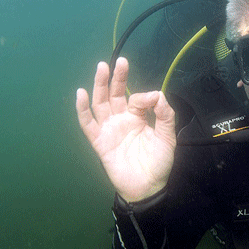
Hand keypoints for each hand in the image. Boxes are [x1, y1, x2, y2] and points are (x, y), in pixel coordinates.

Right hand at [76, 58, 175, 200]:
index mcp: (137, 118)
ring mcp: (109, 130)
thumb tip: (158, 93)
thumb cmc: (158, 163)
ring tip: (101, 68)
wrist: (148, 187)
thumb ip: (165, 115)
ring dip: (100, 86)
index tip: (153, 99)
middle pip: (115, 94)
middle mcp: (121, 120)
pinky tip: (81, 94)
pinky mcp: (99, 142)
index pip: (136, 99)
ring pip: (101, 104)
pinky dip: (83, 110)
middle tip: (119, 61)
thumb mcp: (168, 137)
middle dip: (116, 78)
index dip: (144, 96)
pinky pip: (88, 124)